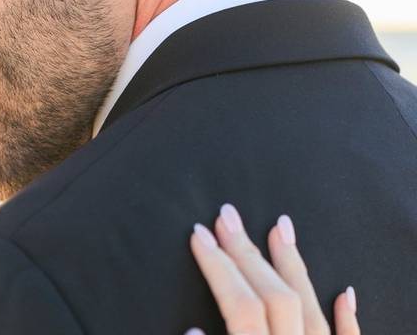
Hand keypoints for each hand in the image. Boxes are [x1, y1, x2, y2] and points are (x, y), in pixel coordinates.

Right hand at [187, 203, 358, 334]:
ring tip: (281, 227)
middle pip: (274, 298)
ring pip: (311, 310)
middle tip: (227, 216)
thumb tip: (192, 329)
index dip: (218, 269)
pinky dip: (347, 317)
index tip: (199, 234)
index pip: (240, 307)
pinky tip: (345, 293)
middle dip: (246, 253)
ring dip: (294, 267)